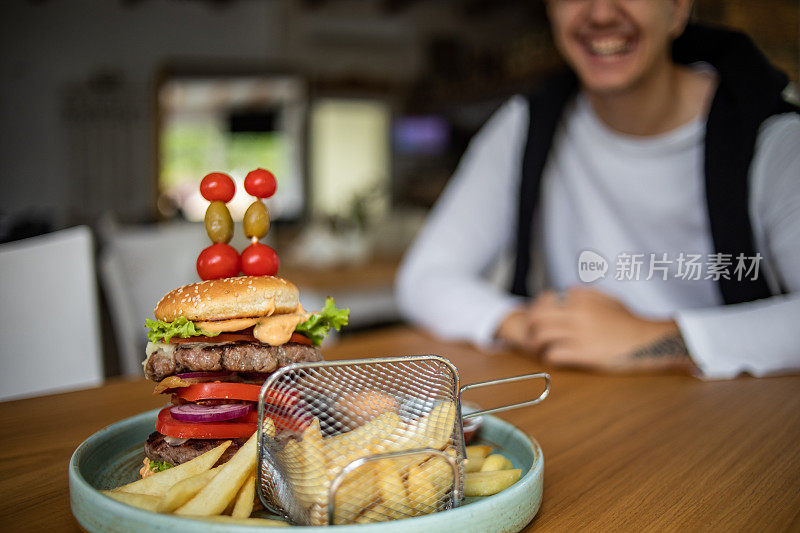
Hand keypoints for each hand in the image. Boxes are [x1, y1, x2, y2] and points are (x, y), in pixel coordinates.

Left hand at [496, 288, 693, 372]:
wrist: (647, 341)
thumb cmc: (629, 322)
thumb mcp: (609, 299)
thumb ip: (587, 292)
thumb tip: (567, 290)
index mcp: (580, 300)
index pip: (545, 301)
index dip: (539, 312)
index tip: (540, 321)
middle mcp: (576, 314)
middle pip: (536, 317)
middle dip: (530, 328)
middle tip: (533, 337)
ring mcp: (579, 334)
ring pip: (540, 336)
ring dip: (537, 344)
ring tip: (542, 349)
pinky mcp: (583, 353)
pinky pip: (553, 354)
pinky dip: (549, 357)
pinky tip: (555, 359)